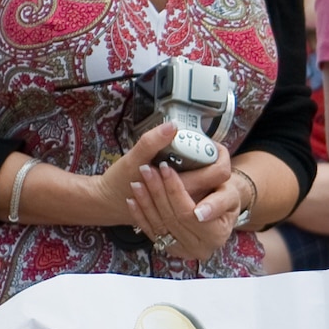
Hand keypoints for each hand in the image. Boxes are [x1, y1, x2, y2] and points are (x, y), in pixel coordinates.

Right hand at [93, 124, 233, 219]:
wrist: (108, 202)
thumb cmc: (120, 183)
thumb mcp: (133, 160)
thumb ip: (152, 143)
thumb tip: (173, 125)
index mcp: (185, 189)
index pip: (220, 173)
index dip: (220, 154)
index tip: (210, 142)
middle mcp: (190, 200)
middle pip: (218, 177)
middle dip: (212, 158)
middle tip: (200, 144)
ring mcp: (187, 203)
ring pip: (210, 183)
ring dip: (204, 166)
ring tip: (190, 153)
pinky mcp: (180, 203)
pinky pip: (198, 187)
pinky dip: (194, 173)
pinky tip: (181, 165)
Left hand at [125, 162, 238, 261]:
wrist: (220, 208)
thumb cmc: (227, 196)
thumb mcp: (231, 195)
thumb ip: (218, 203)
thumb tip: (199, 214)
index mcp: (215, 236)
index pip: (188, 212)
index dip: (175, 190)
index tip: (165, 168)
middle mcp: (198, 248)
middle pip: (171, 218)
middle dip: (157, 192)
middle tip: (147, 170)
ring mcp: (181, 250)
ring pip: (158, 224)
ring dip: (145, 202)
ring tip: (137, 181)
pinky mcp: (167, 247)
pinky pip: (150, 231)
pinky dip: (139, 215)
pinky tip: (132, 199)